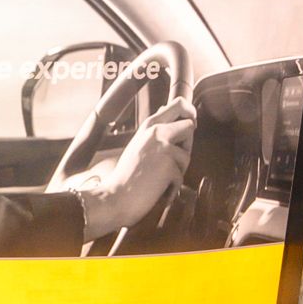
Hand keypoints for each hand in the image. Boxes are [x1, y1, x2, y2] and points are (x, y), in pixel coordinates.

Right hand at [67, 97, 194, 242]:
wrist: (112, 199)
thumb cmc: (124, 178)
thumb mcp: (137, 145)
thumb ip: (154, 131)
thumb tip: (167, 112)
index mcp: (148, 126)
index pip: (179, 104)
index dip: (190, 111)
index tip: (190, 122)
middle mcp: (156, 132)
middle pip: (189, 126)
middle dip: (186, 143)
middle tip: (169, 160)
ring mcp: (163, 148)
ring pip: (187, 155)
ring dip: (177, 169)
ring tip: (157, 178)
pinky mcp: (170, 166)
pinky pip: (181, 176)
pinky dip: (171, 187)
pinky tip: (156, 190)